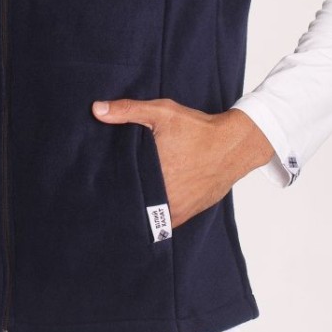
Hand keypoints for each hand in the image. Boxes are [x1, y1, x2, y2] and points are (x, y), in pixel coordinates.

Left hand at [92, 99, 273, 226]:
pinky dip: (155, 217)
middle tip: (108, 194)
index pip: (119, 190)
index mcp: (152, 175)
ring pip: (147, 217)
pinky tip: (146, 207)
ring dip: (138, 211)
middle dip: (121, 200)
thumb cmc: (199, 129)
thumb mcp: (162, 113)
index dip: (107, 189)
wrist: (234, 145)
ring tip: (125, 201)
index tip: (97, 186)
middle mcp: (164, 197)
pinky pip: (163, 222)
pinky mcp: (186, 214)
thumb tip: (97, 109)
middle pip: (132, 205)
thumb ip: (128, 111)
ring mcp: (176, 209)